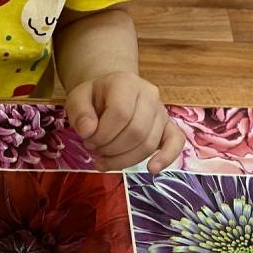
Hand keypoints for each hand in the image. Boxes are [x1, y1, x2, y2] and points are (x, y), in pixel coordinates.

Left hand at [66, 71, 184, 172]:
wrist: (110, 94)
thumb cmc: (93, 98)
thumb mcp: (77, 99)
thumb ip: (79, 113)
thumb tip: (88, 131)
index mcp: (126, 83)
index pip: (120, 113)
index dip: (102, 134)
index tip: (88, 139)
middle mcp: (149, 95)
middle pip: (136, 132)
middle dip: (111, 149)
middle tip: (95, 148)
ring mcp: (161, 111)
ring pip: (148, 143)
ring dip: (124, 159)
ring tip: (106, 158)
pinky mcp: (168, 126)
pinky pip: (176, 142)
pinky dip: (166, 157)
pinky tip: (152, 169)